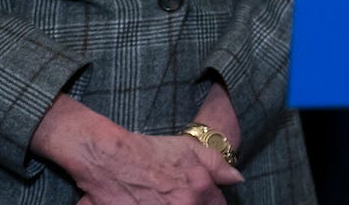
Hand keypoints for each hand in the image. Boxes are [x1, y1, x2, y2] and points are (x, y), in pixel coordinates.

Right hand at [36, 94, 241, 203]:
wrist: (110, 159)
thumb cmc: (150, 152)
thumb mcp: (190, 149)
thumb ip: (218, 166)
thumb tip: (237, 179)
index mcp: (199, 190)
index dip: (212, 204)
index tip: (205, 201)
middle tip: (179, 198)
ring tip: (162, 200)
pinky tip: (150, 203)